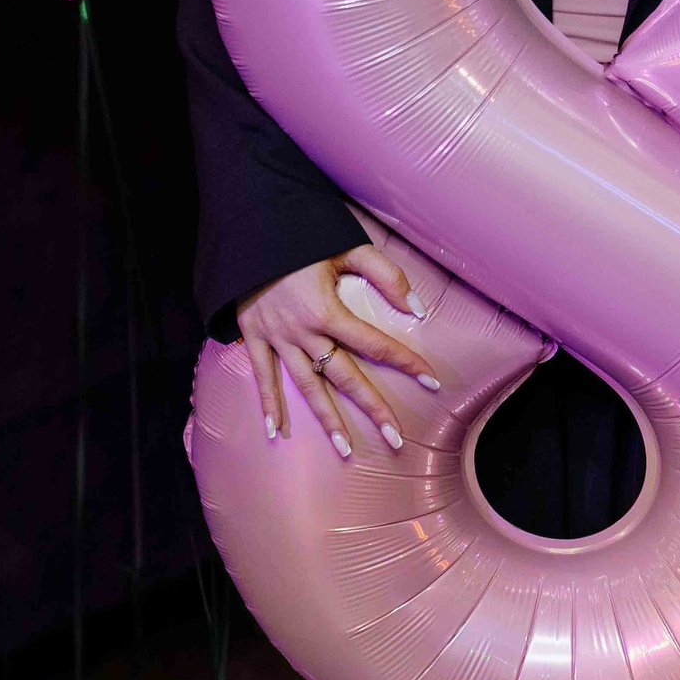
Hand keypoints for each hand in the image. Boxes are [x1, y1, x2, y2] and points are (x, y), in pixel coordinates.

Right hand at [234, 245, 439, 461]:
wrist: (247, 229)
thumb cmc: (303, 236)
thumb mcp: (347, 247)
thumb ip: (385, 275)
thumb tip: (417, 309)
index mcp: (327, 311)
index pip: (376, 344)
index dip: (406, 362)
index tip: (432, 381)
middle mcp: (303, 332)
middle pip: (345, 377)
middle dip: (372, 409)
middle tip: (395, 439)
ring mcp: (277, 338)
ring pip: (307, 386)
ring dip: (327, 419)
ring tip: (345, 449)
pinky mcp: (254, 337)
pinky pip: (263, 377)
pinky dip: (267, 404)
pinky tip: (275, 431)